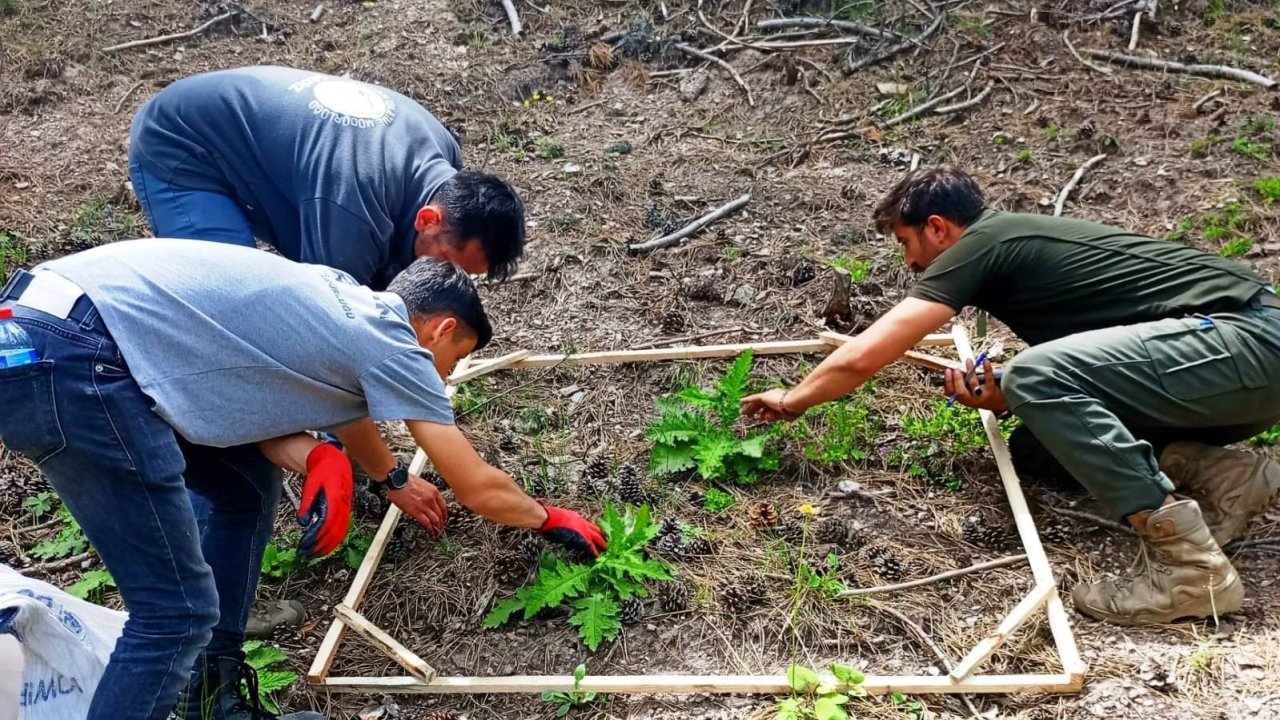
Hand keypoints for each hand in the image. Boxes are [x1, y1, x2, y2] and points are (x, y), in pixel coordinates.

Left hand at [297, 443, 352, 558]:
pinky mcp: (344, 509)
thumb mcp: (311, 484)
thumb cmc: (322, 470)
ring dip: (329, 544)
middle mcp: (343, 504)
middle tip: (310, 553)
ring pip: (341, 531)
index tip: (307, 543)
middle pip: (336, 530)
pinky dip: (335, 537)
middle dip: (322, 544)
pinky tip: (326, 543)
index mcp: (336, 497)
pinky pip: (342, 527)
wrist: (334, 460)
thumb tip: (302, 522)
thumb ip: (306, 503)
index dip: (318, 535)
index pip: (328, 522)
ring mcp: (346, 507)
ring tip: (316, 553)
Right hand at [388, 473, 447, 534]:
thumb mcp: (422, 484)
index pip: (443, 506)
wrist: (397, 480)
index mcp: (434, 491)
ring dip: (437, 526)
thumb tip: (427, 499)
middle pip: (440, 514)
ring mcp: (424, 506)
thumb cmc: (406, 480)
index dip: (445, 514)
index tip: (444, 517)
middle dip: (442, 522)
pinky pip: (426, 522)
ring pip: (435, 519)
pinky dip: (430, 528)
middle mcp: (431, 499)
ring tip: (437, 531)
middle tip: (441, 526)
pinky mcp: (416, 512)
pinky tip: (430, 531)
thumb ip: (427, 493)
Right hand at [539, 503, 606, 557]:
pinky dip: (593, 551)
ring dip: (602, 545)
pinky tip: (597, 556)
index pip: (593, 526)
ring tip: (607, 551)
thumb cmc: (552, 518)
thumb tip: (572, 530)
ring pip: (597, 538)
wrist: (548, 518)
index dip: (598, 531)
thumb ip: (571, 523)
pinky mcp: (579, 538)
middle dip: (604, 538)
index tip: (603, 536)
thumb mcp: (565, 518)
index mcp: (580, 519)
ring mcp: (583, 531)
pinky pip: (589, 546)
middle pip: (598, 531)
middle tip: (609, 544)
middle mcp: (584, 524)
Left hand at [740, 388, 802, 422]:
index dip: (764, 413)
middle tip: (749, 415)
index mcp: (780, 401)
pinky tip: (741, 402)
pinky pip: (754, 398)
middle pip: (762, 405)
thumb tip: (765, 419)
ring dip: (750, 408)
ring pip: (757, 403)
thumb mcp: (783, 416)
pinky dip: (747, 400)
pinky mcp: (765, 396)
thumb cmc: (793, 410)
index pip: (770, 408)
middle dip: (755, 410)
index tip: (760, 418)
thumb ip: (775, 417)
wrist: (794, 403)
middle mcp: (774, 397)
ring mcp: (769, 396)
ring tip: (743, 413)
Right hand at [944, 358, 1008, 413]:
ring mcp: (980, 396)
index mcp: (961, 398)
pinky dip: (987, 369)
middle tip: (956, 370)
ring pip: (973, 383)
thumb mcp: (966, 392)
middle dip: (957, 380)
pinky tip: (985, 361)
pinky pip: (988, 379)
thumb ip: (959, 384)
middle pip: (961, 391)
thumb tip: (953, 368)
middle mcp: (969, 399)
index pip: (950, 392)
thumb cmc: (978, 394)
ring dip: (970, 370)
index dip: (948, 382)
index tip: (948, 370)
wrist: (996, 403)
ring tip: (968, 361)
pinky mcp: (991, 391)